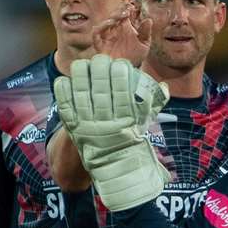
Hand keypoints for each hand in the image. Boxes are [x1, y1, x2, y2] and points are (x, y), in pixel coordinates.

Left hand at [52, 54, 169, 211]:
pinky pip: (65, 107)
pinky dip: (63, 92)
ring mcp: (88, 126)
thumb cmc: (131, 141)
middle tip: (102, 61)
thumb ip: (153, 105)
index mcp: (126, 122)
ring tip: (82, 64)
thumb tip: (163, 86)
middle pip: (101, 90)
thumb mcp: (144, 126)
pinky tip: (65, 80)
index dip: (120, 73)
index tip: (120, 64)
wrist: (115, 167)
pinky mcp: (74, 128)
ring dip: (81, 75)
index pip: (123, 91)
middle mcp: (106, 124)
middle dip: (101, 69)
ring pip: (81, 94)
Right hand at [91, 4, 150, 66]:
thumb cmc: (135, 58)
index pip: (123, 13)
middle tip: (127, 10)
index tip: (131, 7)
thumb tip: (148, 20)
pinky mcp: (100, 45)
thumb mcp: (144, 45)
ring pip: (105, 22)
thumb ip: (146, 33)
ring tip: (121, 16)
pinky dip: (100, 27)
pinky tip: (110, 24)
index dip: (126, 8)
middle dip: (119, 11)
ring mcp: (106, 37)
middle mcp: (114, 30)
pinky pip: (96, 34)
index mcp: (124, 28)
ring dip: (112, 17)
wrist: (128, 72)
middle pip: (114, 16)